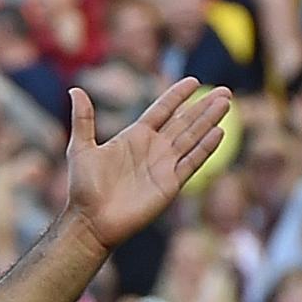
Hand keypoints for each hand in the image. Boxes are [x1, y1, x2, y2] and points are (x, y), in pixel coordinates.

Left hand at [63, 78, 232, 251]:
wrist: (91, 220)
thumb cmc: (84, 187)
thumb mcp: (81, 147)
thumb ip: (83, 118)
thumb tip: (75, 90)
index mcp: (135, 136)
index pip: (162, 110)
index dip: (177, 96)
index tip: (194, 81)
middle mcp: (154, 149)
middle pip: (184, 122)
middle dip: (203, 106)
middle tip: (224, 91)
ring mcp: (164, 166)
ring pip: (192, 138)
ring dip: (209, 121)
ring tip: (226, 103)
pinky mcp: (170, 184)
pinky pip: (192, 162)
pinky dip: (205, 148)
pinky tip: (218, 132)